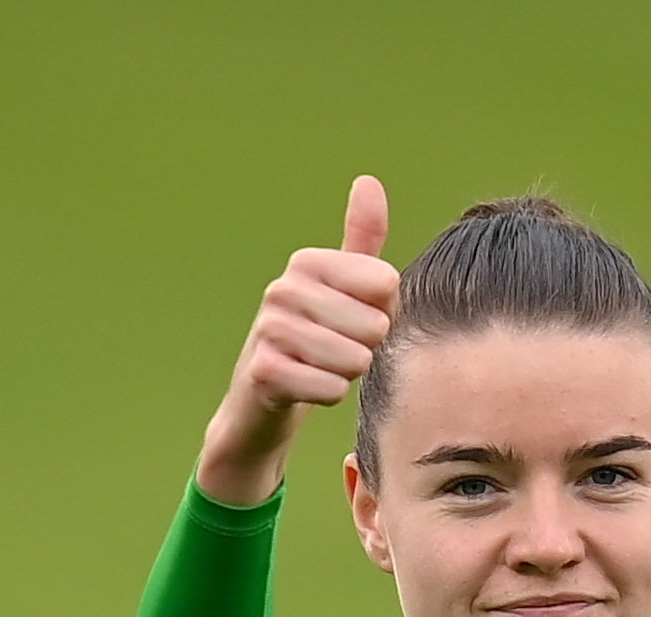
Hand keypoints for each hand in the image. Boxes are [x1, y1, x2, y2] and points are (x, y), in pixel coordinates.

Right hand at [196, 175, 396, 509]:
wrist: (263, 400)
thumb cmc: (316, 340)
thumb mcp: (342, 287)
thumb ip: (360, 240)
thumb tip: (368, 181)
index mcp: (306, 261)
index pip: (386, 284)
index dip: (383, 313)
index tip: (355, 320)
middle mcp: (283, 288)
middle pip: (375, 325)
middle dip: (367, 348)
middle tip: (337, 351)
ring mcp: (269, 328)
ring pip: (355, 359)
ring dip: (348, 375)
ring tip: (322, 369)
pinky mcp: (264, 372)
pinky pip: (332, 389)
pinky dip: (328, 396)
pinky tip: (307, 389)